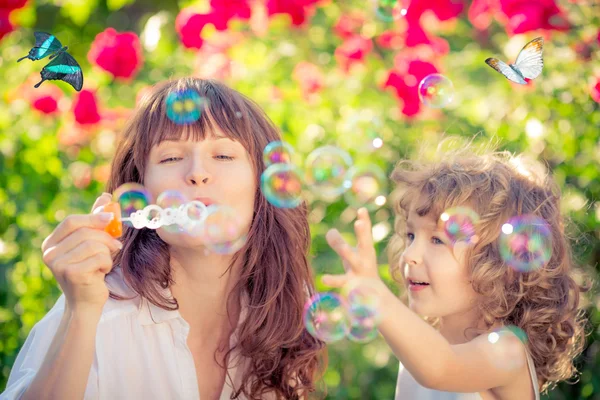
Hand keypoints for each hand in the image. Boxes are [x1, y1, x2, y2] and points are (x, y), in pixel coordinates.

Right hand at [41, 193, 121, 314]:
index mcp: (51, 243)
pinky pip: (99, 257)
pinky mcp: (72, 274)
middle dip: (105, 236)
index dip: (92, 217)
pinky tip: (102, 272)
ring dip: (107, 252)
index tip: (111, 218)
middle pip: (84, 232)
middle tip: (117, 244)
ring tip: (105, 262)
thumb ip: (95, 221)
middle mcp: (50, 254)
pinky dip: (107, 263)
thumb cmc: (91, 269)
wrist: (87, 301)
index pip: (71, 221)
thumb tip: (106, 197)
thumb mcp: (92, 243)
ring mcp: (58, 265)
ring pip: (94, 244)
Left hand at [322, 208, 381, 287]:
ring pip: (352, 265)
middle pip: (365, 246)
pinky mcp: (351, 289)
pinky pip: (341, 286)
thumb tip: (329, 231)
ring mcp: (359, 276)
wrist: (374, 299)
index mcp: (365, 252)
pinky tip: (323, 280)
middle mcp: (364, 262)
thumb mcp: (350, 255)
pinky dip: (333, 282)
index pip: (365, 235)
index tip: (361, 210)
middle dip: (363, 234)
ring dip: (345, 259)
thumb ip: (339, 243)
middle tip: (359, 223)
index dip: (365, 222)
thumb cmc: (360, 271)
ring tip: (334, 261)